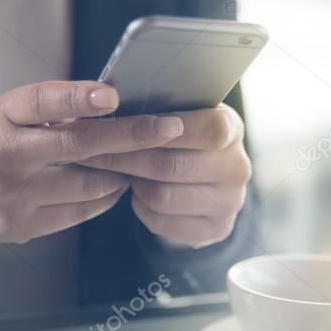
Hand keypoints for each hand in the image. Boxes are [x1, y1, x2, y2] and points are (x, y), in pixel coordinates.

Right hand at [0, 81, 184, 273]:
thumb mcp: (9, 115)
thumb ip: (54, 109)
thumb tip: (115, 103)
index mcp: (4, 117)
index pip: (42, 101)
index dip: (78, 97)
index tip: (113, 95)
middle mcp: (7, 155)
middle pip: (78, 145)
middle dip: (131, 136)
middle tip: (169, 128)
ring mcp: (14, 195)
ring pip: (89, 183)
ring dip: (123, 171)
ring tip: (142, 159)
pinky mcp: (22, 226)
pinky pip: (81, 212)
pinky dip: (106, 197)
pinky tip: (116, 185)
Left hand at [78, 104, 250, 248]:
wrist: (204, 179)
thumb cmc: (181, 137)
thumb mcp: (179, 114)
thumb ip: (158, 110)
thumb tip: (108, 101)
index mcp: (230, 128)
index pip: (204, 130)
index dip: (161, 130)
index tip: (121, 125)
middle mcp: (237, 166)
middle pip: (171, 166)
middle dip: (126, 158)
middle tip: (93, 151)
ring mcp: (229, 201)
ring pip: (162, 196)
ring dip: (134, 184)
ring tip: (123, 172)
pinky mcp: (215, 229)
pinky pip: (162, 221)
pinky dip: (142, 208)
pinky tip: (140, 194)